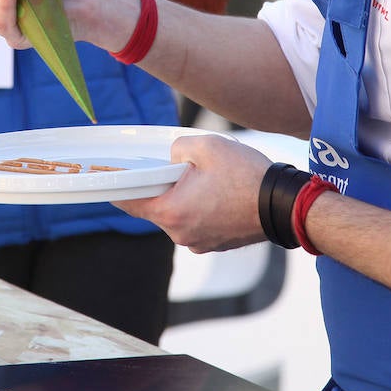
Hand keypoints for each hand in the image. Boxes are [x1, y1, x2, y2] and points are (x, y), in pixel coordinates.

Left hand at [115, 135, 273, 252]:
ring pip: (178, 215)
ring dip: (184, 198)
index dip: (117, 187)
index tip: (106, 179)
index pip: (129, 202)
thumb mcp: (207, 146)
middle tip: (179, 168)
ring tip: (208, 180)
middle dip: (162, 187)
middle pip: (155, 207)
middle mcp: (180, 234)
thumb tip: (172, 158)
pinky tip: (219, 193)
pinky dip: (200, 209)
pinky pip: (197, 223)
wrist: (284, 205)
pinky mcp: (215, 245)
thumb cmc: (246, 176)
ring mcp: (198, 243)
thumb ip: (178, 148)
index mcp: (172, 212)